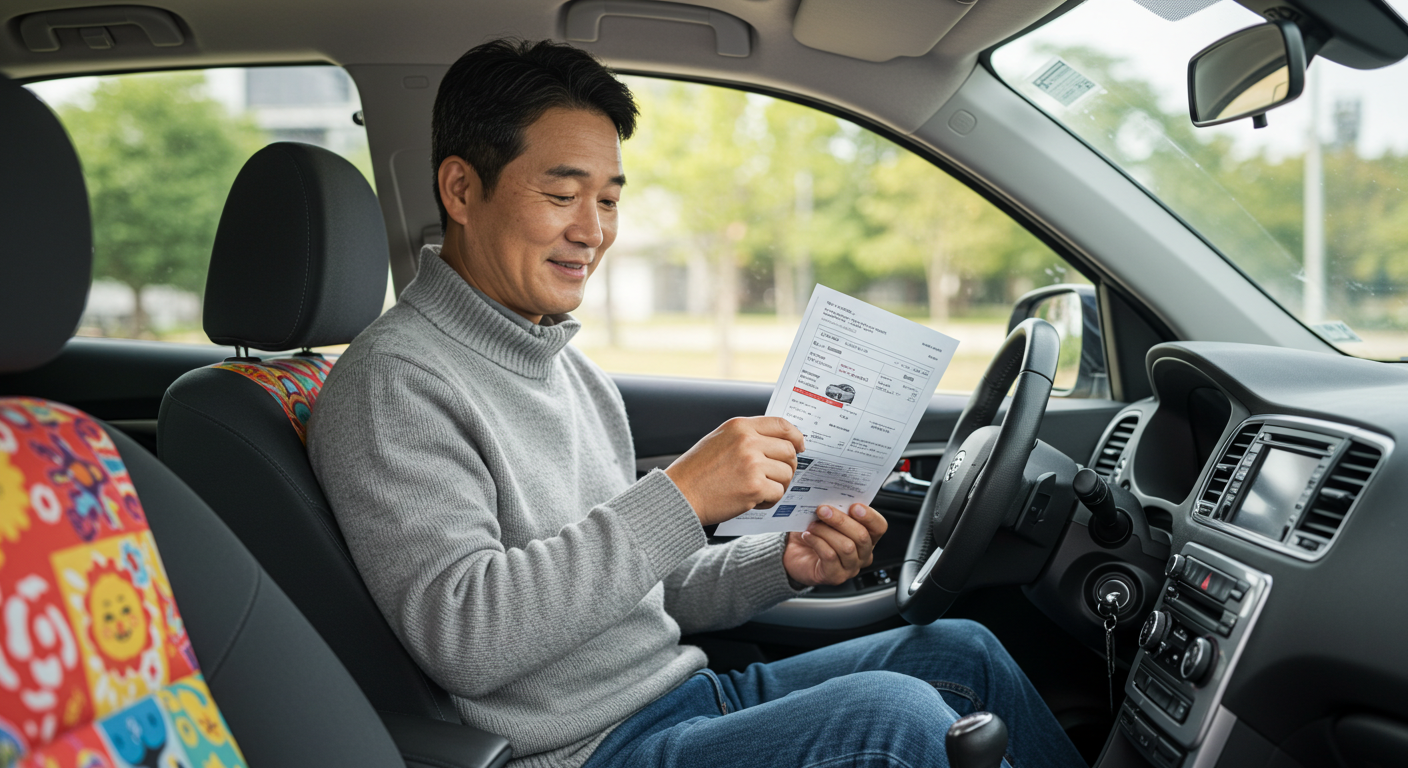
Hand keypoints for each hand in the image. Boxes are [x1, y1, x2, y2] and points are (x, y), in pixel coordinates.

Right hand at [665, 417, 805, 525]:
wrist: (679, 495)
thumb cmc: (696, 471)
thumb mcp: (719, 440)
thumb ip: (747, 437)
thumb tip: (778, 443)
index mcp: (740, 426)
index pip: (781, 424)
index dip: (796, 436)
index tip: (800, 446)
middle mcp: (748, 441)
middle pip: (789, 451)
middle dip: (788, 466)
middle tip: (777, 477)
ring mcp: (752, 464)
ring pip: (786, 474)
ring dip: (777, 486)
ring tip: (759, 491)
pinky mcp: (754, 487)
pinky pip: (778, 493)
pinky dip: (769, 500)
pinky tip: (752, 501)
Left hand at [783, 503, 887, 586]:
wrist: (795, 554)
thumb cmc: (814, 533)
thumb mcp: (826, 516)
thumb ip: (835, 506)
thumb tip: (831, 493)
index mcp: (867, 537)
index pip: (879, 526)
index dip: (869, 516)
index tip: (854, 505)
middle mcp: (863, 554)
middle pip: (861, 536)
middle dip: (841, 520)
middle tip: (823, 510)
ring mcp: (850, 567)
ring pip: (846, 547)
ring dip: (826, 531)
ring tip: (812, 525)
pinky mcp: (835, 576)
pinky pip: (830, 556)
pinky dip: (817, 542)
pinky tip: (807, 536)